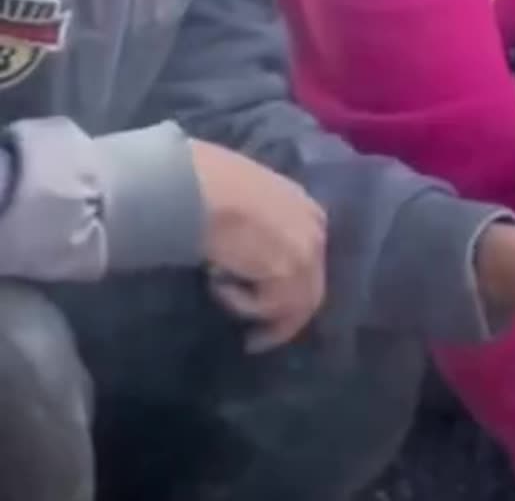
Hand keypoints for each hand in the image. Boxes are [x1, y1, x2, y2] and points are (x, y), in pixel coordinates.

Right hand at [190, 140, 326, 353]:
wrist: (196, 185)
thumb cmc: (204, 180)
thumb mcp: (242, 195)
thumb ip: (256, 220)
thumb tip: (243, 249)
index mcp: (304, 206)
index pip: (307, 256)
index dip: (288, 282)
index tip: (266, 301)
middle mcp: (314, 228)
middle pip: (309, 285)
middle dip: (284, 313)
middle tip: (255, 338)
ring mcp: (307, 251)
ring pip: (295, 304)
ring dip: (258, 312)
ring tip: (222, 302)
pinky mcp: (289, 272)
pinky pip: (269, 307)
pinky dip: (241, 305)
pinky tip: (216, 286)